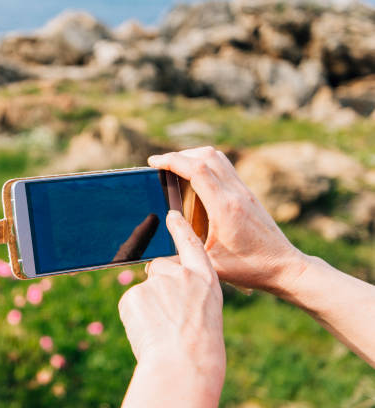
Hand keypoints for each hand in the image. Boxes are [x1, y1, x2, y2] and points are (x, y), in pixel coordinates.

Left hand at [118, 210, 224, 406]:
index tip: (171, 215)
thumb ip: (189, 294)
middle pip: (160, 267)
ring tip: (162, 331)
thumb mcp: (206, 313)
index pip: (191, 245)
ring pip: (144, 290)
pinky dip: (136, 317)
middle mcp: (180, 274)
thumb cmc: (199, 348)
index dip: (180, 229)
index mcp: (205, 280)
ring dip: (148, 307)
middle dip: (159, 285)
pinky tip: (148, 332)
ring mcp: (156, 282)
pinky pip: (131, 303)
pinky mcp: (134, 294)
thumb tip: (163, 289)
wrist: (183, 364)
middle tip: (168, 314)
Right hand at [148, 147, 306, 292]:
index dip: (172, 160)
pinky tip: (196, 181)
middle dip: (179, 155)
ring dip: (194, 157)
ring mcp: (244, 191)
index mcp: (225, 207)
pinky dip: (206, 165)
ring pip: (217, 157)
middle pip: (207, 155)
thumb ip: (184, 249)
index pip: (196, 169)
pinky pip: (224, 167)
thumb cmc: (250, 269)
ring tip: (176, 169)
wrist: (285, 267)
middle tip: (161, 165)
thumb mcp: (210, 264)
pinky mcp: (248, 194)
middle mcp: (236, 193)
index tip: (154, 162)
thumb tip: (157, 242)